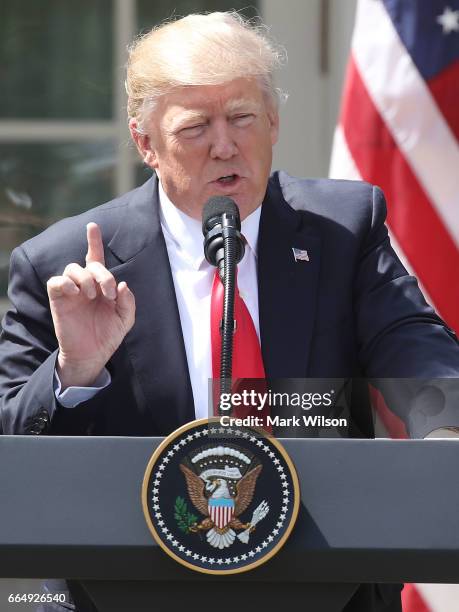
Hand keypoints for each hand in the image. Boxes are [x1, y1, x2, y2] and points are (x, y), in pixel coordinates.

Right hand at [47, 223, 134, 389]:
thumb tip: (122, 285)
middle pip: (90, 264)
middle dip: (103, 274)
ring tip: (91, 295)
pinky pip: (56, 281)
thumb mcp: (125, 319)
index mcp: (101, 286)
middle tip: (108, 292)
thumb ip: (128, 301)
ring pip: (72, 268)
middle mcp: (85, 285)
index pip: (96, 258)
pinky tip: (76, 292)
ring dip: (85, 278)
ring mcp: (71, 291)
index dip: (94, 241)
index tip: (93, 226)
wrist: (93, 355)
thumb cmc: (108, 335)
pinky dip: (66, 282)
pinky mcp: (59, 299)